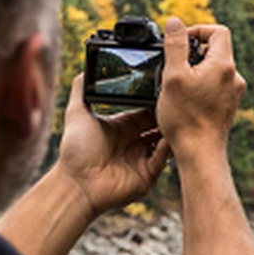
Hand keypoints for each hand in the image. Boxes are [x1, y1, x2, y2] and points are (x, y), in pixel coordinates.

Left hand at [55, 74, 171, 216]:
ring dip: (171, 132)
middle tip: (177, 104)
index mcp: (122, 127)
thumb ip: (81, 91)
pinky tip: (169, 137)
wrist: (76, 184)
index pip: (146, 111)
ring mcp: (141, 159)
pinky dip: (167, 149)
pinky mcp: (147, 176)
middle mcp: (133, 142)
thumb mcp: (77, 114)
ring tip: (178, 119)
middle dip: (168, 116)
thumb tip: (84, 71)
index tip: (166, 92)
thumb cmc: (74, 150)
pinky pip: (162, 160)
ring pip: (164, 142)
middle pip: (158, 126)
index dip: (156, 103)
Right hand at [158, 18, 246, 164]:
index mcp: (224, 65)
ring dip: (197, 70)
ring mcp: (233, 93)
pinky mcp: (228, 106)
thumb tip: (175, 23)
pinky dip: (201, 85)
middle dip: (194, 51)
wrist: (200, 154)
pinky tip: (186, 99)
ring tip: (178, 84)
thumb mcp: (173, 76)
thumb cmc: (186, 118)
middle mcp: (234, 77)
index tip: (180, 42)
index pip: (218, 31)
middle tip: (175, 64)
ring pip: (215, 69)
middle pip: (217, 50)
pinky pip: (215, 85)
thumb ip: (175, 45)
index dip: (198, 30)